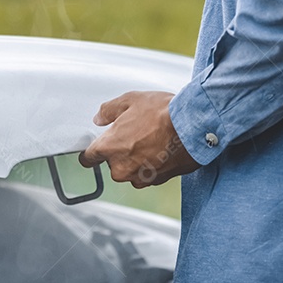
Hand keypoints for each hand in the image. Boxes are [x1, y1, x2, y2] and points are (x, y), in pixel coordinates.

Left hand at [78, 91, 199, 187]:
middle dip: (120, 152)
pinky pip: (148, 175)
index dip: (91, 153)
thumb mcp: (130, 100)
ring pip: (130, 171)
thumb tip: (100, 118)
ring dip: (137, 160)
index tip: (94, 150)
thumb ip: (109, 111)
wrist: (194, 127)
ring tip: (151, 141)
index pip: (88, 159)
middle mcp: (121, 168)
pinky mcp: (157, 181)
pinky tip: (161, 150)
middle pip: (112, 164)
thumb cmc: (163, 113)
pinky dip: (152, 165)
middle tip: (135, 135)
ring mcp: (140, 177)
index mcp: (109, 148)